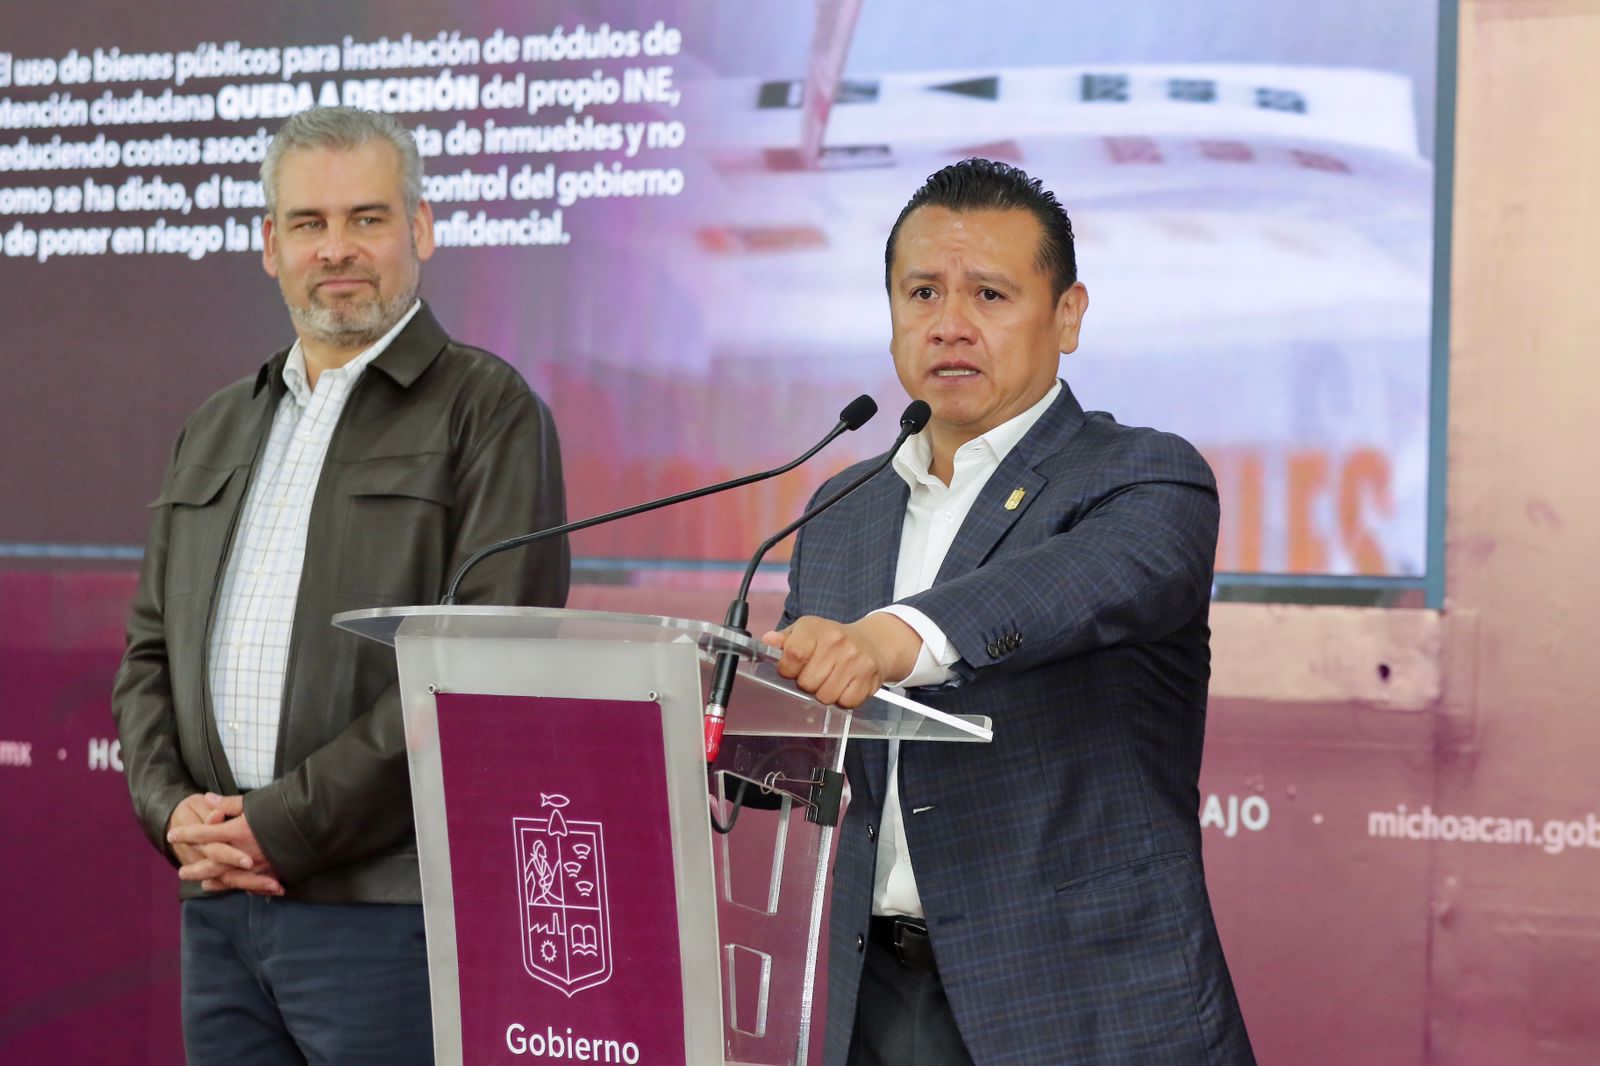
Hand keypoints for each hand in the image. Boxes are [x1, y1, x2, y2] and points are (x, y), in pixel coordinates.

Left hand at [167, 793, 282, 895]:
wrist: (316, 823)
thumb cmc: (285, 807)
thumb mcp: (255, 800)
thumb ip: (229, 803)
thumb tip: (206, 798)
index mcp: (237, 830)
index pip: (204, 833)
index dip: (186, 833)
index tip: (172, 834)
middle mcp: (243, 850)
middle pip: (212, 862)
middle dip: (196, 867)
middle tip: (181, 872)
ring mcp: (257, 864)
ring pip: (228, 877)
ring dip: (214, 881)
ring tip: (203, 884)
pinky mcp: (272, 871)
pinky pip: (251, 882)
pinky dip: (240, 885)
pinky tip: (234, 887)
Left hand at [761, 613, 920, 708]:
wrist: (873, 642)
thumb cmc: (834, 640)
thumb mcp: (807, 631)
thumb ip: (785, 639)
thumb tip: (768, 641)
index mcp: (816, 628)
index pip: (793, 654)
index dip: (787, 669)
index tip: (791, 669)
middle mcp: (837, 642)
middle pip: (807, 682)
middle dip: (807, 683)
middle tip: (815, 673)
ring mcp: (854, 660)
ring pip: (825, 696)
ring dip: (825, 693)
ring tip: (830, 679)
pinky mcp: (868, 677)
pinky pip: (846, 703)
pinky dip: (843, 699)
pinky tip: (844, 685)